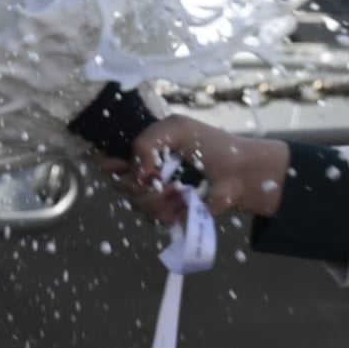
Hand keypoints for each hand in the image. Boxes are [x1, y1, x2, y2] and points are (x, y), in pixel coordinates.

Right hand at [122, 115, 294, 230]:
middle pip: (119, 185)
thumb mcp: (178, 129)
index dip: (111, 165)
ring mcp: (156, 195)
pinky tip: (185, 202)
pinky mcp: (170, 213)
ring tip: (181, 189)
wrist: (240, 173)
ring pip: (137, 204)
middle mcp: (145, 173)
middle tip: (161, 175)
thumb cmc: (212, 146)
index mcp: (144, 150)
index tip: (125, 166)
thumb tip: (137, 175)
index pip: (107, 159)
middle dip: (139, 183)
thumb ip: (147, 142)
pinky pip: (154, 218)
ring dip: (159, 198)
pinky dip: (170, 211)